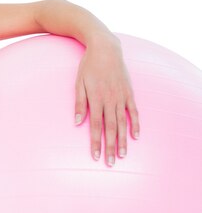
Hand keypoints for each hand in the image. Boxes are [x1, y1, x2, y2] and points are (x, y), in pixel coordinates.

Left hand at [74, 35, 139, 165]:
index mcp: (96, 99)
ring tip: (122, 155)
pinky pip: (134, 112)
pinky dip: (136, 124)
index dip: (96, 142)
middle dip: (110, 147)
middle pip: (111, 128)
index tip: (95, 156)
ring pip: (123, 123)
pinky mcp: (129, 93)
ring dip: (123, 140)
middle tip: (110, 163)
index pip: (96, 126)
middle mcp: (110, 100)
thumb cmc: (88, 66)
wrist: (105, 49)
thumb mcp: (78, 82)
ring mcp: (121, 97)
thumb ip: (79, 103)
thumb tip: (77, 122)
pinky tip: (136, 136)